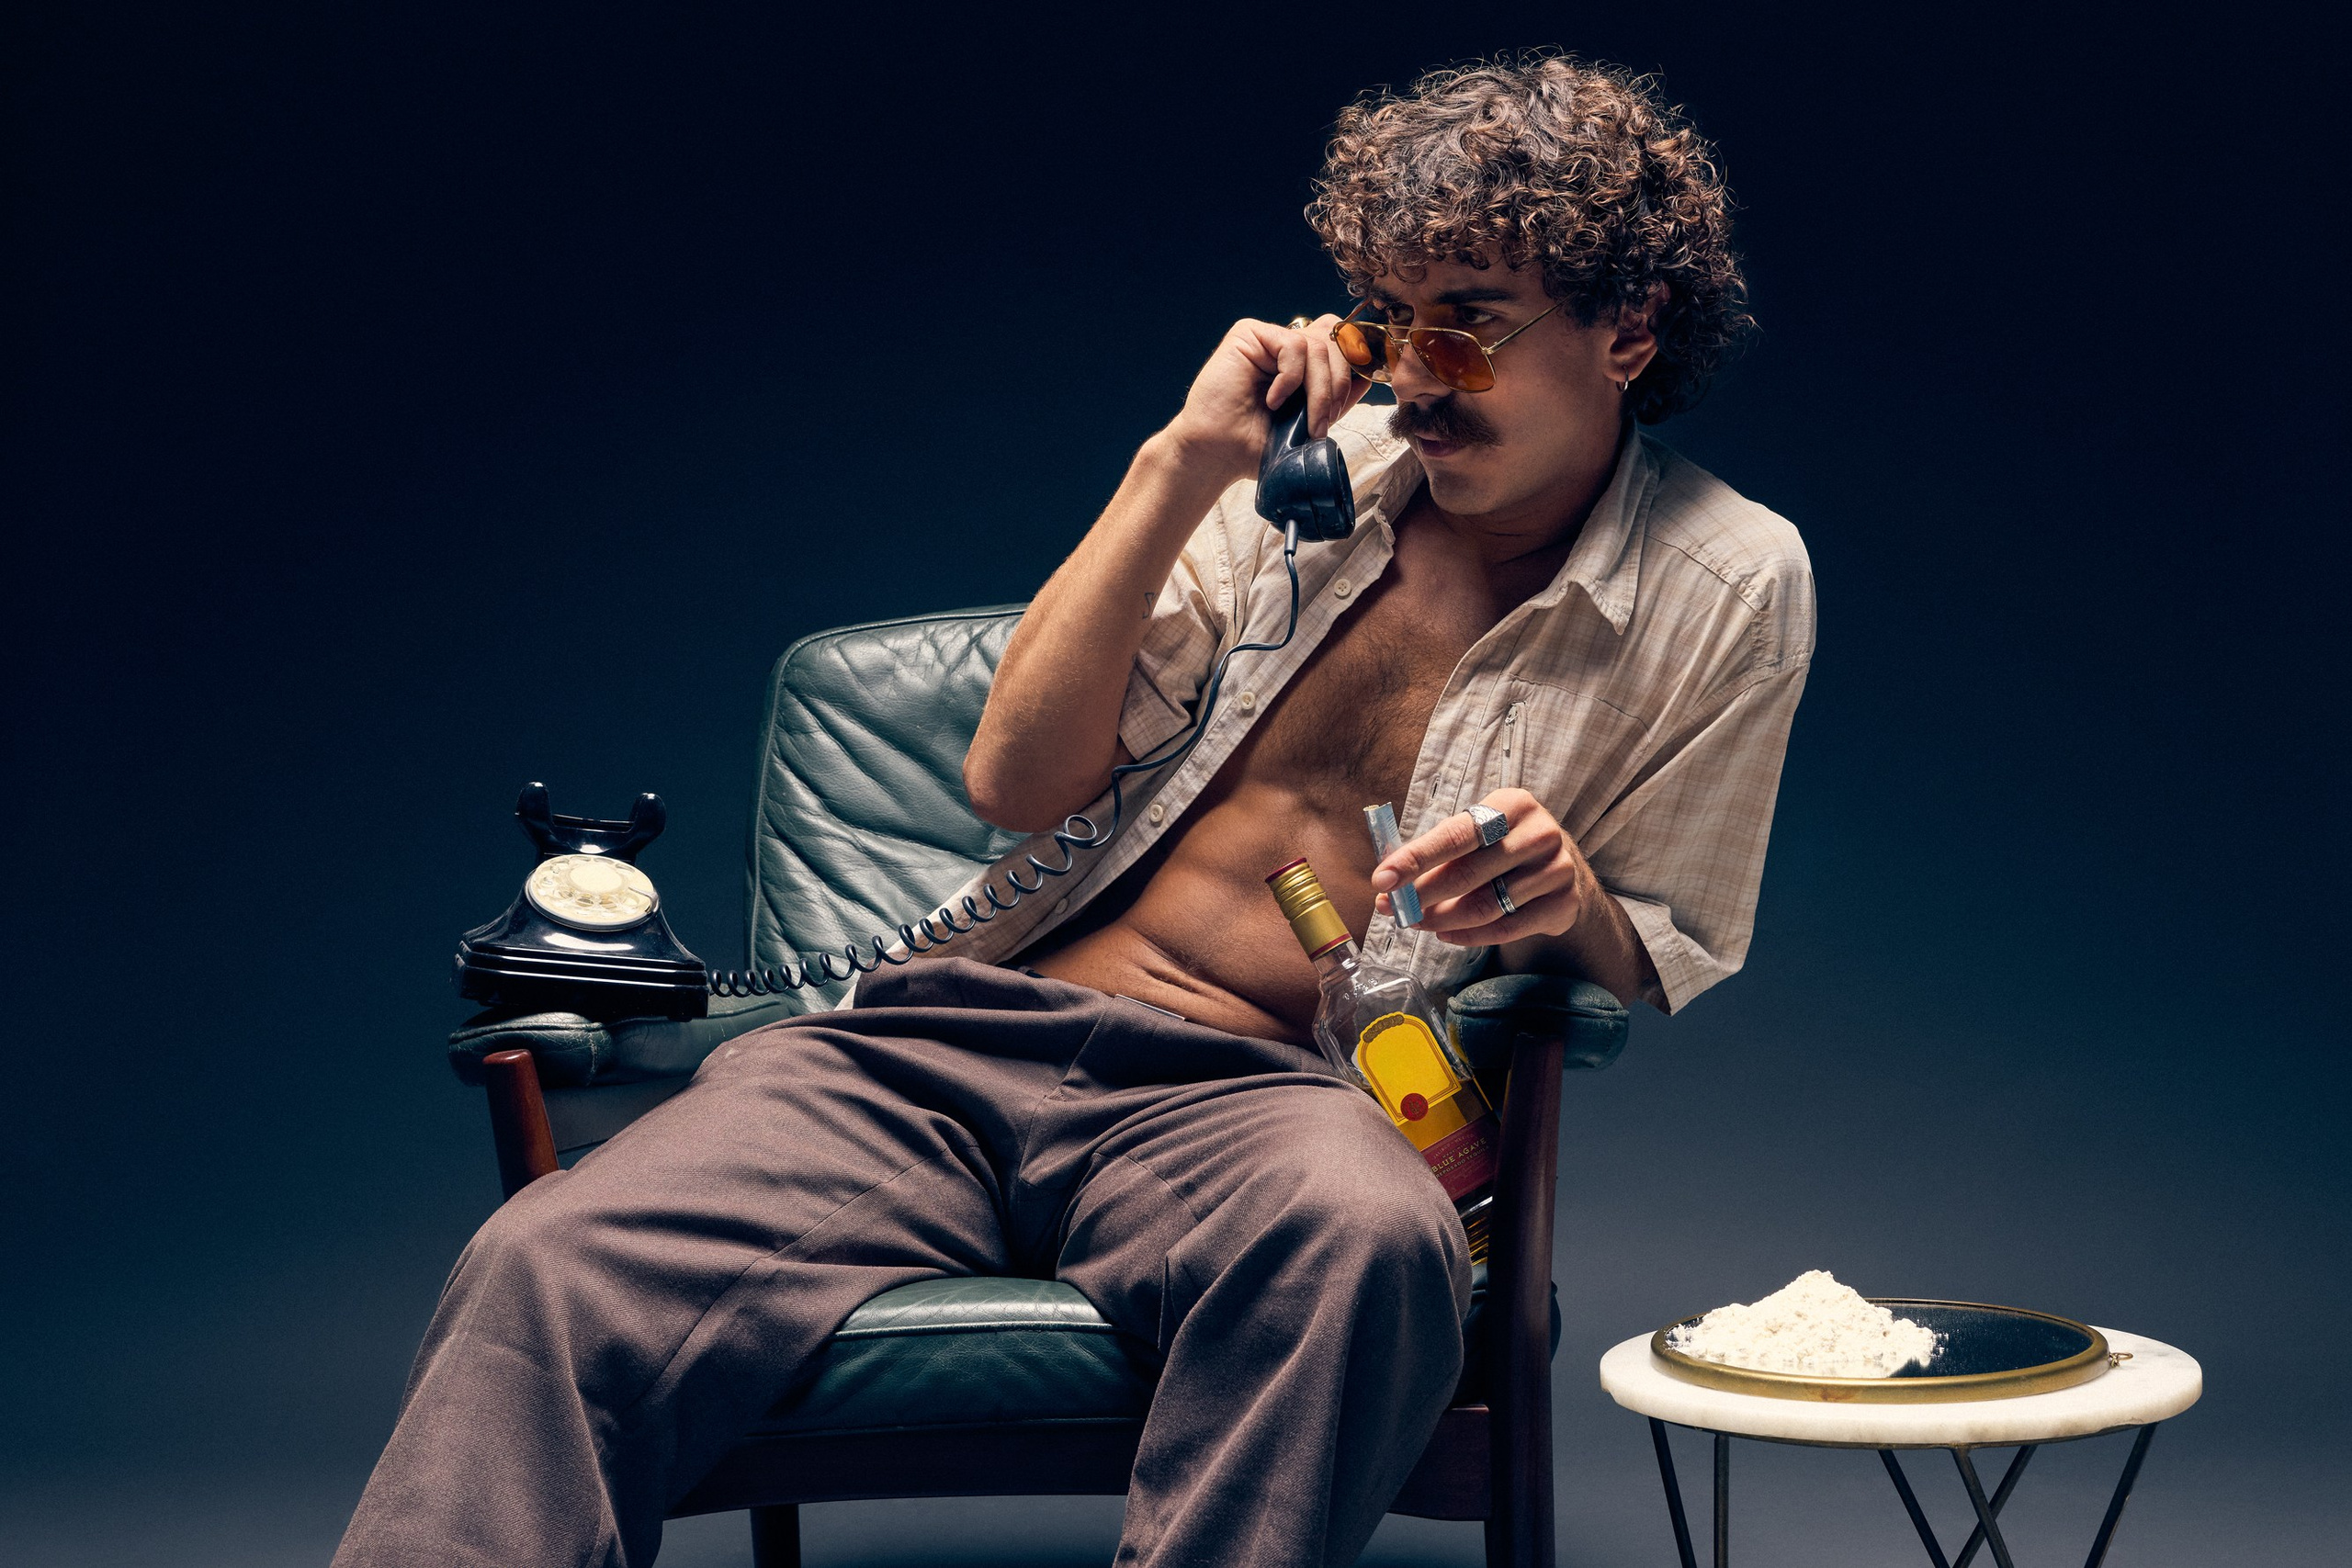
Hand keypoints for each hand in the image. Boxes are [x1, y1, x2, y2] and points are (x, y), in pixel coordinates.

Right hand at [1160, 314, 1368, 484]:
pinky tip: (1274, 401)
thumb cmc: (1256, 445)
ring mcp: (1269, 339)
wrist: (1218, 455)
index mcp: (1303, 365)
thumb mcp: (1311, 424)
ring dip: (1319, 390)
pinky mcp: (1249, 334)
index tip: (1353, 399)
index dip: (1356, 364)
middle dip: (1341, 384)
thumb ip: (1337, 398)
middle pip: (1337, 340)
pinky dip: (1291, 378)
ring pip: (1319, 345)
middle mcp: (1287, 347)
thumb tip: (1369, 374)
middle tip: (1324, 422)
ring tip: (1304, 422)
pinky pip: (1293, 345)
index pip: (1343, 344)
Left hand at [1369, 788, 1599, 946]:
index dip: (1415, 859)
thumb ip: (1437, 852)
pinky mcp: (1564, 903)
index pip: (1455, 835)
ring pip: (1485, 906)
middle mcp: (1539, 833)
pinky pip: (1505, 928)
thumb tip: (1387, 883)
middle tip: (1395, 909)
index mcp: (1512, 805)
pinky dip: (1468, 936)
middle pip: (1467, 874)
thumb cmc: (1502, 848)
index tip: (1382, 879)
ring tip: (1419, 922)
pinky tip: (1447, 934)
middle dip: (1422, 896)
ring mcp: (1556, 869)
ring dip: (1442, 920)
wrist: (1560, 869)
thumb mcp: (1478, 835)